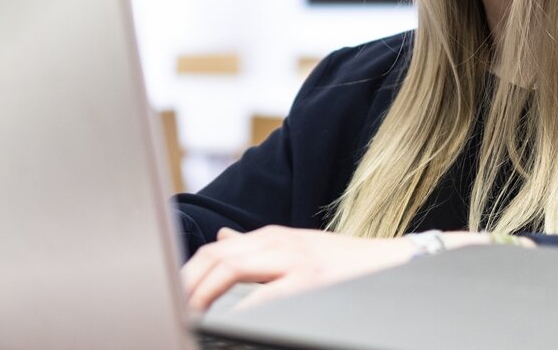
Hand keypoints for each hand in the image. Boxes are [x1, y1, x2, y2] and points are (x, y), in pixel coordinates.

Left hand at [180, 225, 414, 312]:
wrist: (386, 262)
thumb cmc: (339, 261)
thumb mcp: (293, 246)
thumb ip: (255, 246)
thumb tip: (221, 238)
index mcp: (268, 237)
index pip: (213, 251)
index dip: (187, 274)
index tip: (172, 296)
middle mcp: (275, 242)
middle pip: (214, 256)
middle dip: (187, 284)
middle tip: (173, 308)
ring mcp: (292, 258)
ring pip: (230, 266)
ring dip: (204, 293)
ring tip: (191, 314)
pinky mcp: (309, 278)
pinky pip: (264, 292)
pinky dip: (240, 308)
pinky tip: (227, 321)